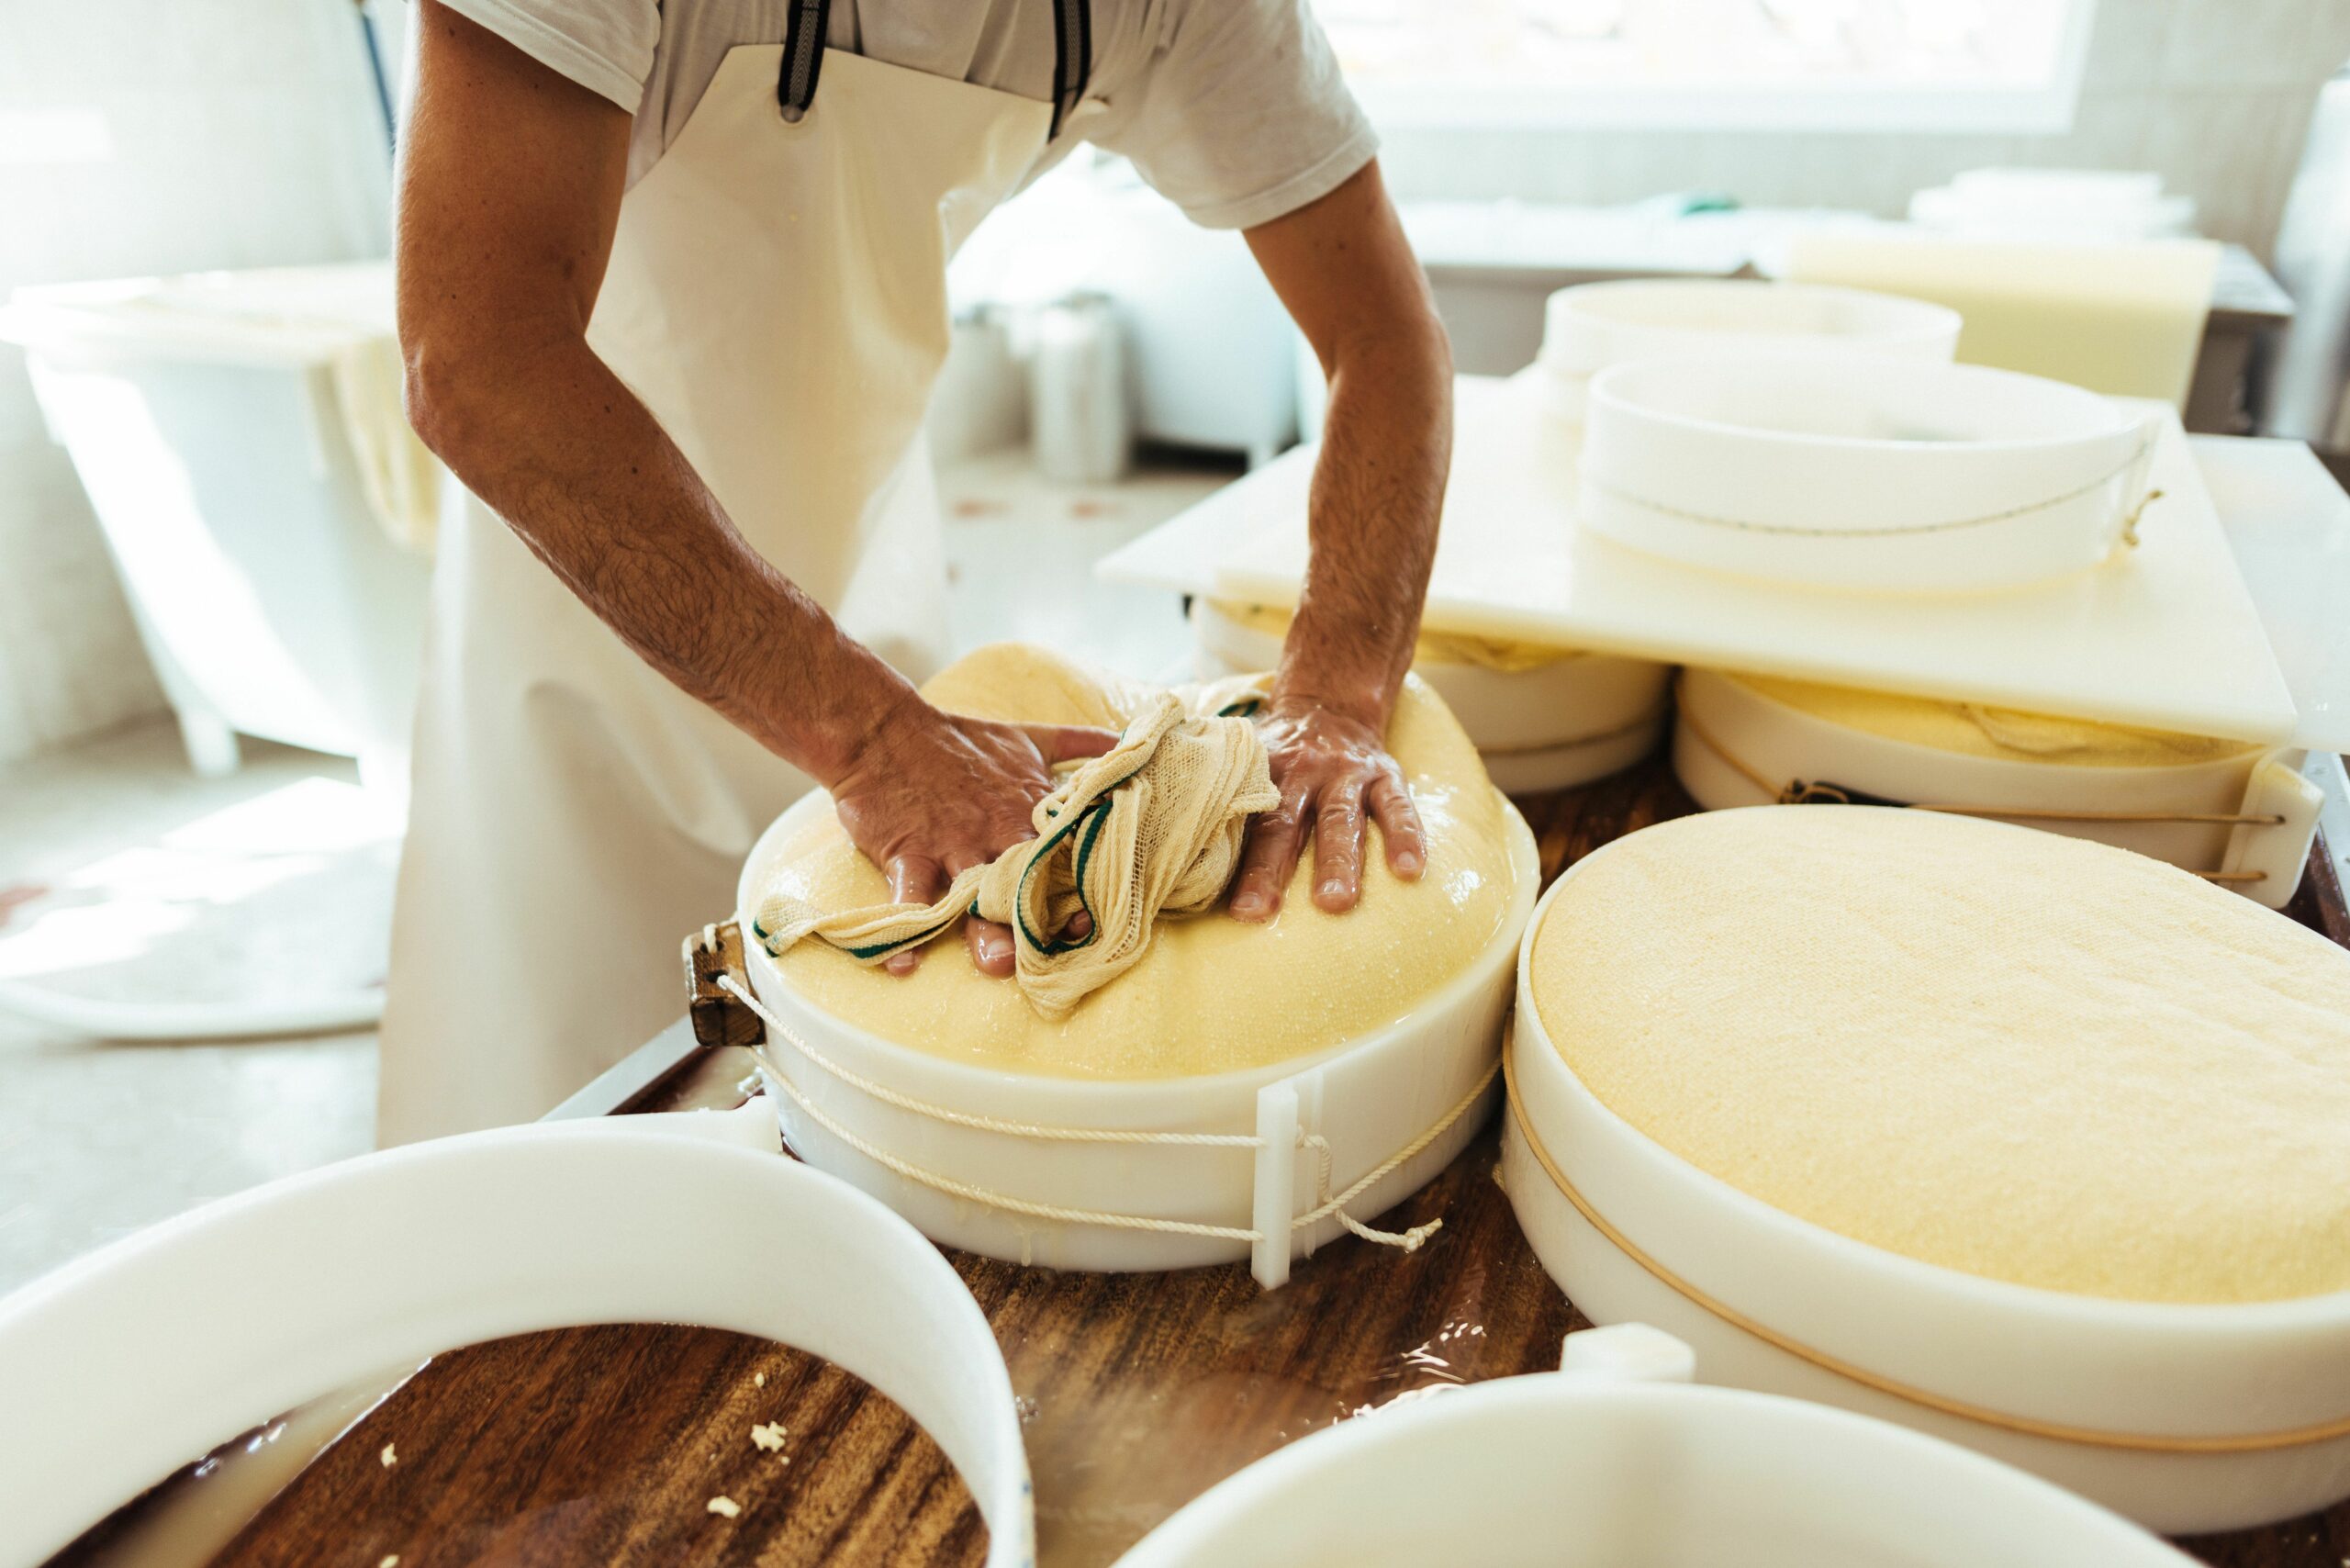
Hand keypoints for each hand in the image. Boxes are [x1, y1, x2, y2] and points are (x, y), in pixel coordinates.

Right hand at [831, 697, 1117, 976]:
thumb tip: (1128, 741)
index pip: (1068, 852)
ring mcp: (952, 846)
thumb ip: (1078, 744)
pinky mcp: (909, 853)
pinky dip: (906, 929)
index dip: (1086, 884)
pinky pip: (907, 896)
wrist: (884, 732)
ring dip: (985, 932)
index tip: (1097, 915)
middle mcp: (997, 833)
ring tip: (998, 965)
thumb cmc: (958, 741)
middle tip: (1062, 950)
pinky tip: (907, 965)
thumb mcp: (1027, 739)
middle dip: (1046, 917)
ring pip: (976, 895)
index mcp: (1029, 811)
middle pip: (1029, 883)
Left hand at [1227, 699, 1425, 920]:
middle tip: (1261, 911)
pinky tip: (1409, 871)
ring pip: (1339, 819)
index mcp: (1261, 773)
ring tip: (1337, 903)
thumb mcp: (1247, 762)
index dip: (1236, 864)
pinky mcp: (1385, 776)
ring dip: (1339, 862)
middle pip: (1283, 824)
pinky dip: (1406, 836)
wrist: (1330, 707)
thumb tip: (1181, 850)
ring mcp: (1346, 773)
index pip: (1244, 822)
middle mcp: (1302, 771)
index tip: (1233, 909)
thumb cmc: (1279, 755)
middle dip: (1271, 869)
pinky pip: (1397, 806)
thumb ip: (1225, 798)